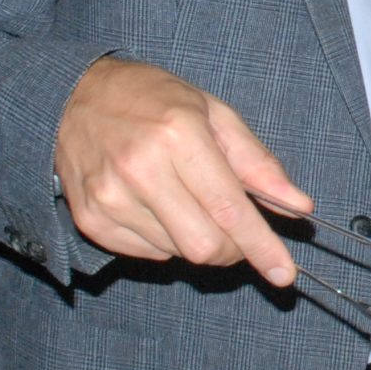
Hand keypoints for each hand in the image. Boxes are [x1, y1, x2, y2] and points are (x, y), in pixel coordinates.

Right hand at [52, 58, 309, 283]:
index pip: (230, 209)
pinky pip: (148, 254)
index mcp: (178, 135)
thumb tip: (298, 206)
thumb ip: (258, 164)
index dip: (262, 247)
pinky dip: (164, 239)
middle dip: (232, 249)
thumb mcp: (214, 113)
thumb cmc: (152, 100)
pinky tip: (154, 205)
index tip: (284, 274)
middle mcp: (140, 169)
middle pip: (205, 245)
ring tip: (182, 197)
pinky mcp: (91, 219)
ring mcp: (110, 197)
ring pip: (177, 253)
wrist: (72, 96)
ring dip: (195, 238)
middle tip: (234, 228)